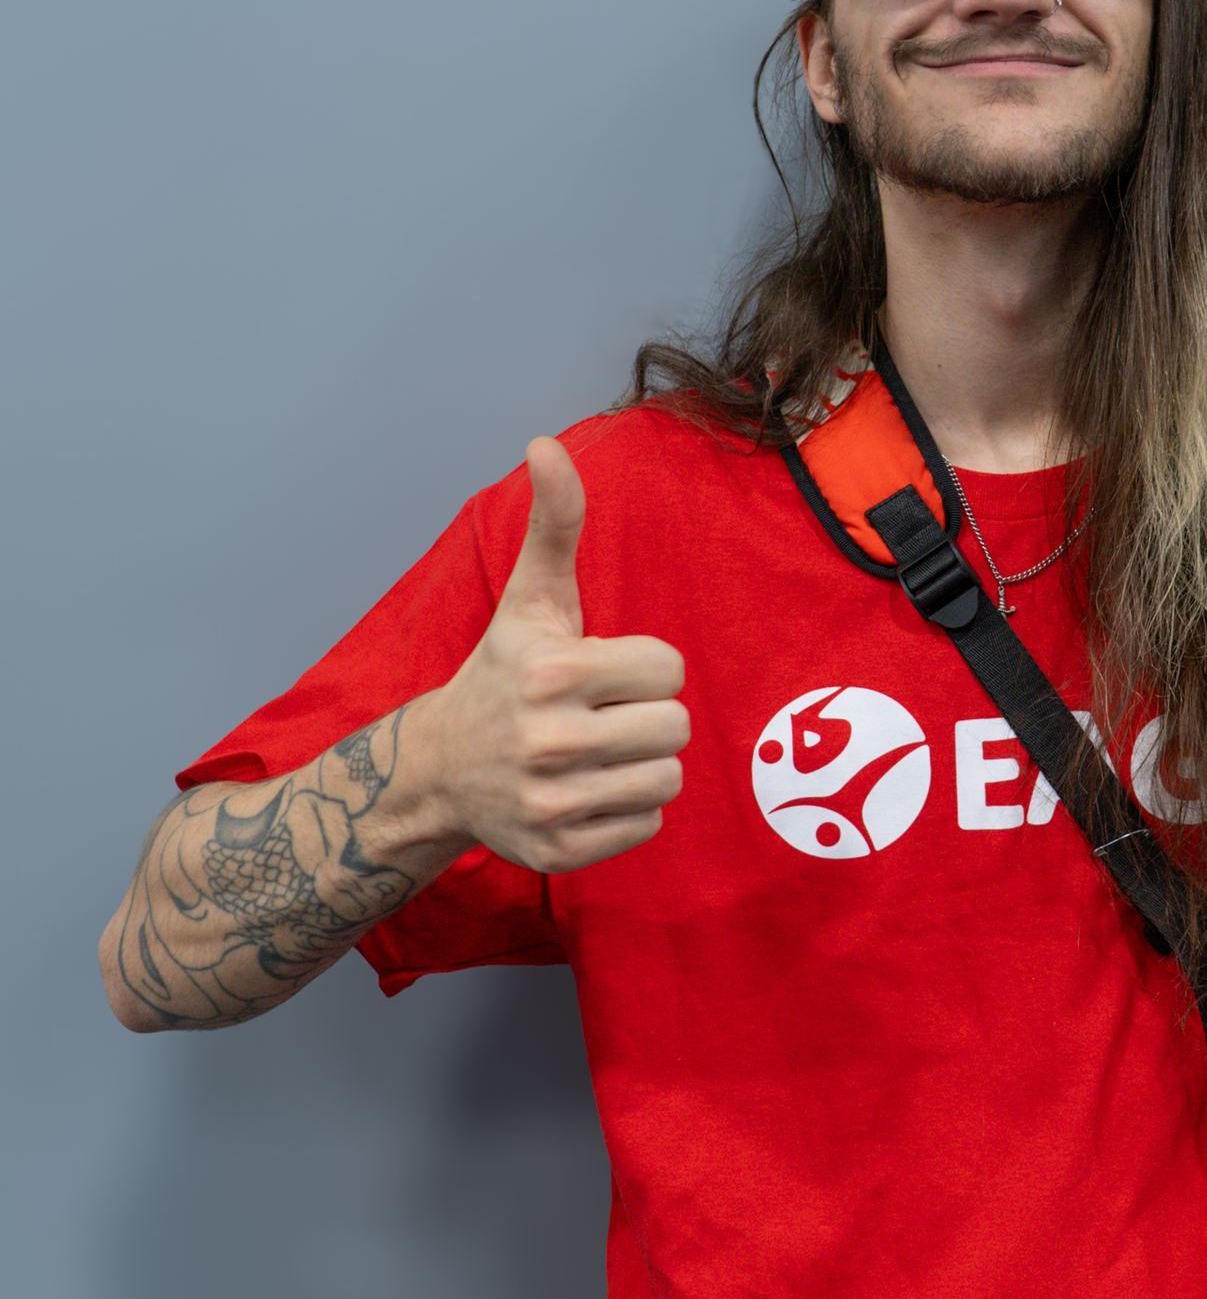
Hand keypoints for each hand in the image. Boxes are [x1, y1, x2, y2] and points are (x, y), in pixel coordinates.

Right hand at [417, 436, 689, 872]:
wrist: (438, 770)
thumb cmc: (504, 672)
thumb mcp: (531, 598)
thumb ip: (554, 522)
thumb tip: (545, 444)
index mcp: (552, 672)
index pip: (669, 669)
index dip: (643, 667)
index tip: (602, 672)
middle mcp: (549, 742)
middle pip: (676, 727)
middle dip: (647, 715)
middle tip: (602, 714)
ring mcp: (550, 805)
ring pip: (668, 780)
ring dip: (642, 764)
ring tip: (598, 752)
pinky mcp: (557, 855)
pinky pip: (647, 827)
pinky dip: (627, 810)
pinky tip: (586, 791)